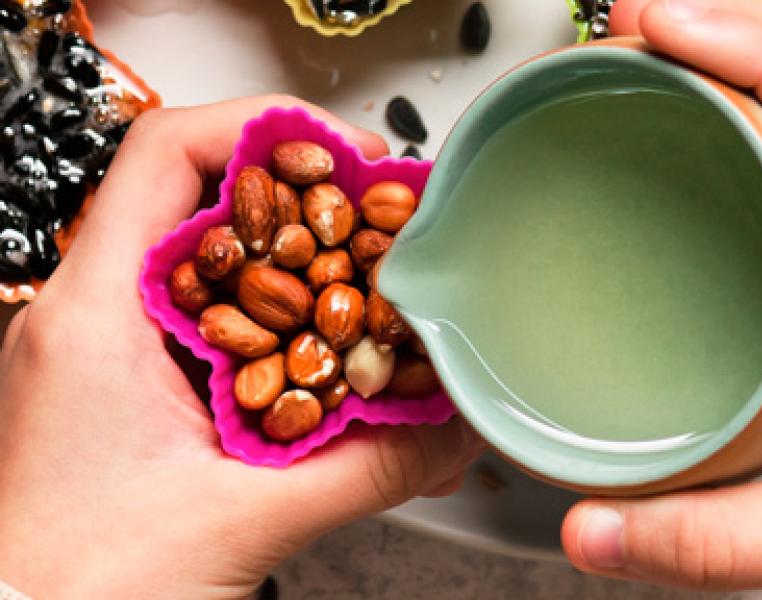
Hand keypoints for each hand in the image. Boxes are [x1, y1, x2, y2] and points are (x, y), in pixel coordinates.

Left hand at [0, 96, 482, 598]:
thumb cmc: (81, 587)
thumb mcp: (245, 520)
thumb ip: (368, 467)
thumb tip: (454, 427)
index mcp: (95, 315)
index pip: (169, 152)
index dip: (266, 131)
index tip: (346, 156)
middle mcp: (94, 313)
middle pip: (205, 194)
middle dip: (303, 193)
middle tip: (378, 213)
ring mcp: (111, 344)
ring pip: (216, 253)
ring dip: (297, 253)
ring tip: (368, 269)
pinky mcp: (134, 379)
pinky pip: (216, 312)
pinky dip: (282, 310)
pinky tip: (327, 338)